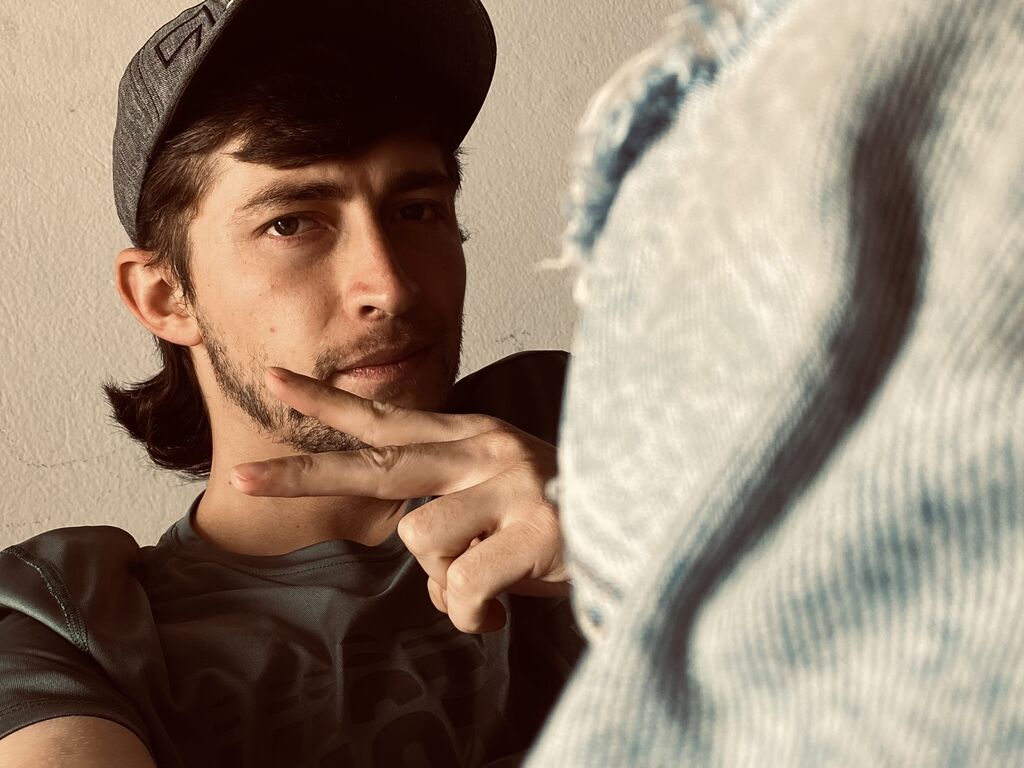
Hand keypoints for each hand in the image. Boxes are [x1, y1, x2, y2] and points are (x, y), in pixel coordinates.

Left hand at [230, 366, 569, 632]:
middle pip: (375, 468)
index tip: (275, 379)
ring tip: (493, 583)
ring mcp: (511, 487)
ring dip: (448, 583)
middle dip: (303, 476)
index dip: (328, 406)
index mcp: (474, 439)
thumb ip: (452, 513)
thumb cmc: (565, 517)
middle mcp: (487, 451)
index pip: (388, 420)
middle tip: (241, 478)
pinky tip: (507, 611)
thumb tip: (422, 570)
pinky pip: (463, 592)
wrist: (653, 518)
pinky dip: (474, 618)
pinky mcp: (535, 530)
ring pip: (422, 546)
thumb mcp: (504, 498)